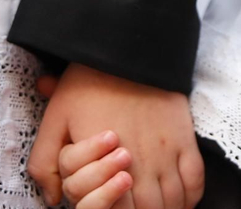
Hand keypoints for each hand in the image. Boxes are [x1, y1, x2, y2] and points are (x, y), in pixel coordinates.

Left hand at [29, 64, 204, 208]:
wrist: (127, 48)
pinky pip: (195, 180)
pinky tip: (180, 201)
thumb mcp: (55, 119)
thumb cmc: (88, 83)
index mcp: (104, 162)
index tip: (112, 208)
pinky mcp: (184, 139)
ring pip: (173, 200)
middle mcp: (139, 161)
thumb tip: (52, 198)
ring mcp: (166, 151)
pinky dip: (190, 197)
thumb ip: (45, 162)